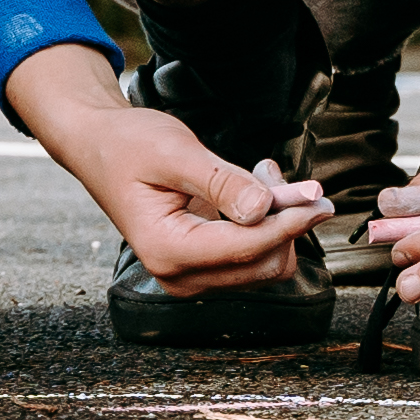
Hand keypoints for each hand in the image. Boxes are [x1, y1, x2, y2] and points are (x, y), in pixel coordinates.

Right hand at [4, 45, 326, 291]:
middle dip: (284, 220)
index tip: (320, 198)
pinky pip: (252, 255)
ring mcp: (191, 274)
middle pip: (264, 265)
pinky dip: (265, 224)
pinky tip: (251, 188)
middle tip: (277, 172)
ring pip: (265, 263)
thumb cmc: (128, 145)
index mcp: (166, 251)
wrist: (99, 146)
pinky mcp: (202, 264)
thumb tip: (265, 209)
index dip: (290, 223)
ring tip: (258, 173)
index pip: (247, 248)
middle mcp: (179, 275)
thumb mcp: (175, 153)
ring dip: (276, 220)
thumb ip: (221, 182)